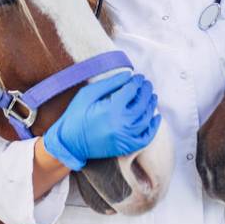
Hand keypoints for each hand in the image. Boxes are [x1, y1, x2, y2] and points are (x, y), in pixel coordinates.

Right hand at [42, 72, 160, 170]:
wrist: (68, 143)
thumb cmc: (75, 115)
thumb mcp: (88, 94)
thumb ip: (110, 83)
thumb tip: (128, 75)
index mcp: (112, 109)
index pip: (132, 90)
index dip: (137, 82)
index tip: (138, 77)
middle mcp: (121, 124)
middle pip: (142, 103)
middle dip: (146, 91)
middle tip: (147, 84)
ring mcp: (125, 137)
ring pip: (146, 119)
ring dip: (151, 105)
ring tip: (152, 96)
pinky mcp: (125, 147)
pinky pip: (145, 138)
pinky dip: (153, 127)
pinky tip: (156, 117)